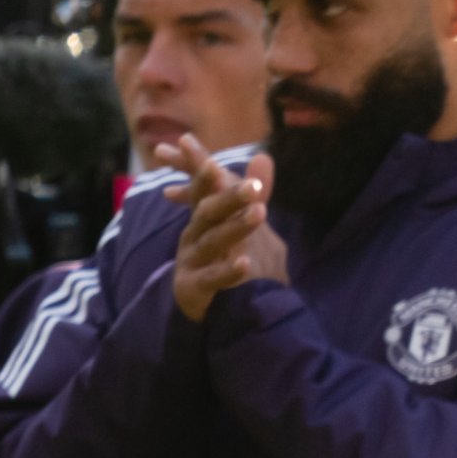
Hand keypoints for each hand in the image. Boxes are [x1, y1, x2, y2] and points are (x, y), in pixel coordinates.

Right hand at [163, 137, 287, 320]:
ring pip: (213, 241)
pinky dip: (228, 271)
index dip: (201, 170)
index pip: (202, 189)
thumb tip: (264, 156)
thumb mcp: (236, 222)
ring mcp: (192, 260)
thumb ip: (250, 193)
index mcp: (203, 217)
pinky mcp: (194, 288)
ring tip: (260, 213)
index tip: (200, 150)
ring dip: (236, 227)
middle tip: (253, 186)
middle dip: (228, 197)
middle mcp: (194, 235)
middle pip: (209, 212)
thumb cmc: (221, 257)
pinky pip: (212, 278)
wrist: (210, 307)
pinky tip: (245, 263)